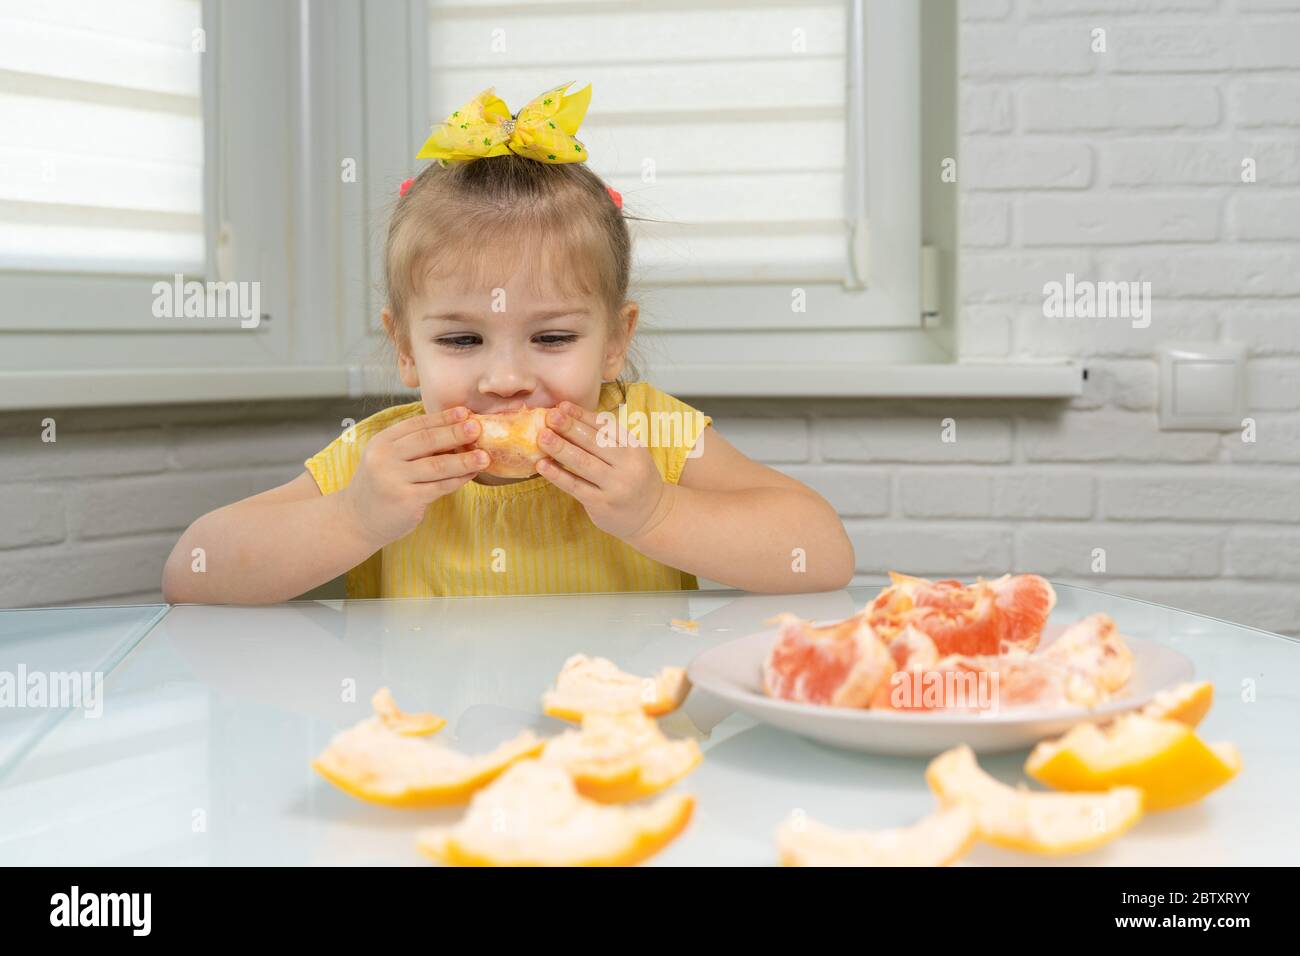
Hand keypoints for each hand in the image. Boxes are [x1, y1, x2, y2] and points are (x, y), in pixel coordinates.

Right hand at [339, 406, 487, 546]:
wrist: (357, 520)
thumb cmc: (381, 485)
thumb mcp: (387, 459)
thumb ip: (412, 446)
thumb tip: (455, 431)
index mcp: (381, 442)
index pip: (416, 425)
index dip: (442, 418)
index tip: (465, 412)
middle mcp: (384, 458)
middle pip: (426, 441)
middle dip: (455, 433)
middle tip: (478, 427)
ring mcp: (393, 479)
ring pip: (436, 465)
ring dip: (463, 460)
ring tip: (485, 456)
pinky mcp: (405, 500)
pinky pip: (438, 487)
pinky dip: (457, 480)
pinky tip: (471, 475)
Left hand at [535, 401, 673, 543]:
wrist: (652, 515)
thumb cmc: (634, 478)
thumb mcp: (630, 455)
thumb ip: (606, 438)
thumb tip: (569, 416)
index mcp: (634, 447)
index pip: (606, 427)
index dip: (583, 416)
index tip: (562, 406)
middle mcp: (627, 465)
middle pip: (595, 443)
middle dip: (570, 427)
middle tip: (550, 416)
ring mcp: (615, 486)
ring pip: (583, 463)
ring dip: (560, 448)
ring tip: (542, 437)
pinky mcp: (601, 504)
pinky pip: (576, 487)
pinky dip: (557, 475)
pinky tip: (542, 465)